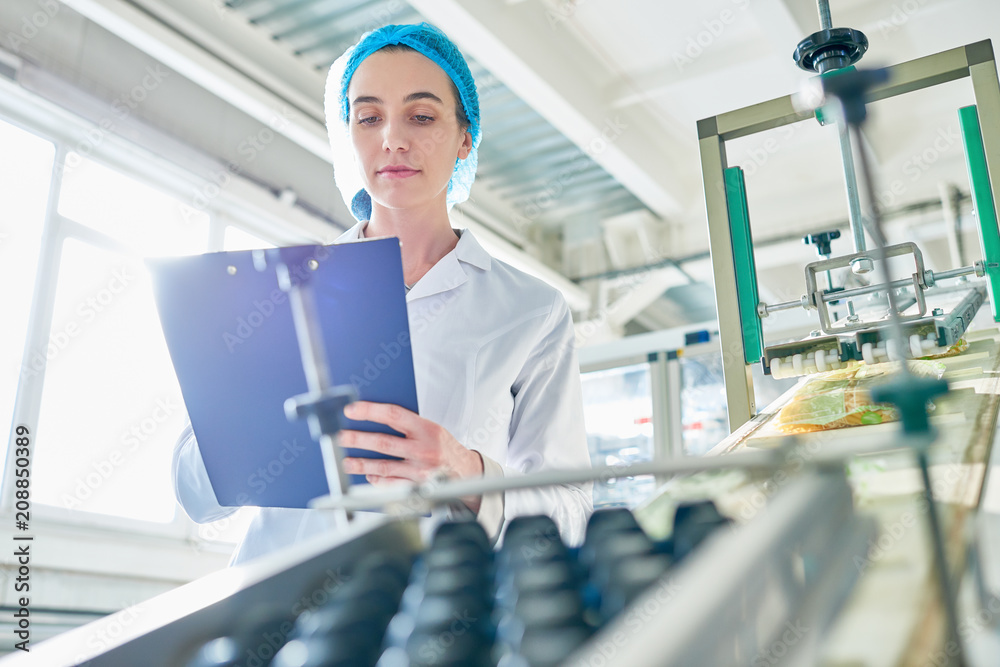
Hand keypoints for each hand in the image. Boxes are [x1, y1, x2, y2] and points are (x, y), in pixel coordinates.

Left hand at [339, 401, 484, 511]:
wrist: (466, 471)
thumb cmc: (444, 447)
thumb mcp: (432, 428)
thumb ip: (407, 424)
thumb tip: (376, 418)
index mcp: (427, 429)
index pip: (393, 415)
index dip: (370, 411)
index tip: (351, 410)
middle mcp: (423, 449)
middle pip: (383, 442)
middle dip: (358, 439)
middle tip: (340, 437)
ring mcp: (420, 470)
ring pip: (384, 466)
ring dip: (362, 464)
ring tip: (347, 461)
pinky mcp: (417, 487)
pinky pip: (391, 483)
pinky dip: (377, 480)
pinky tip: (367, 476)